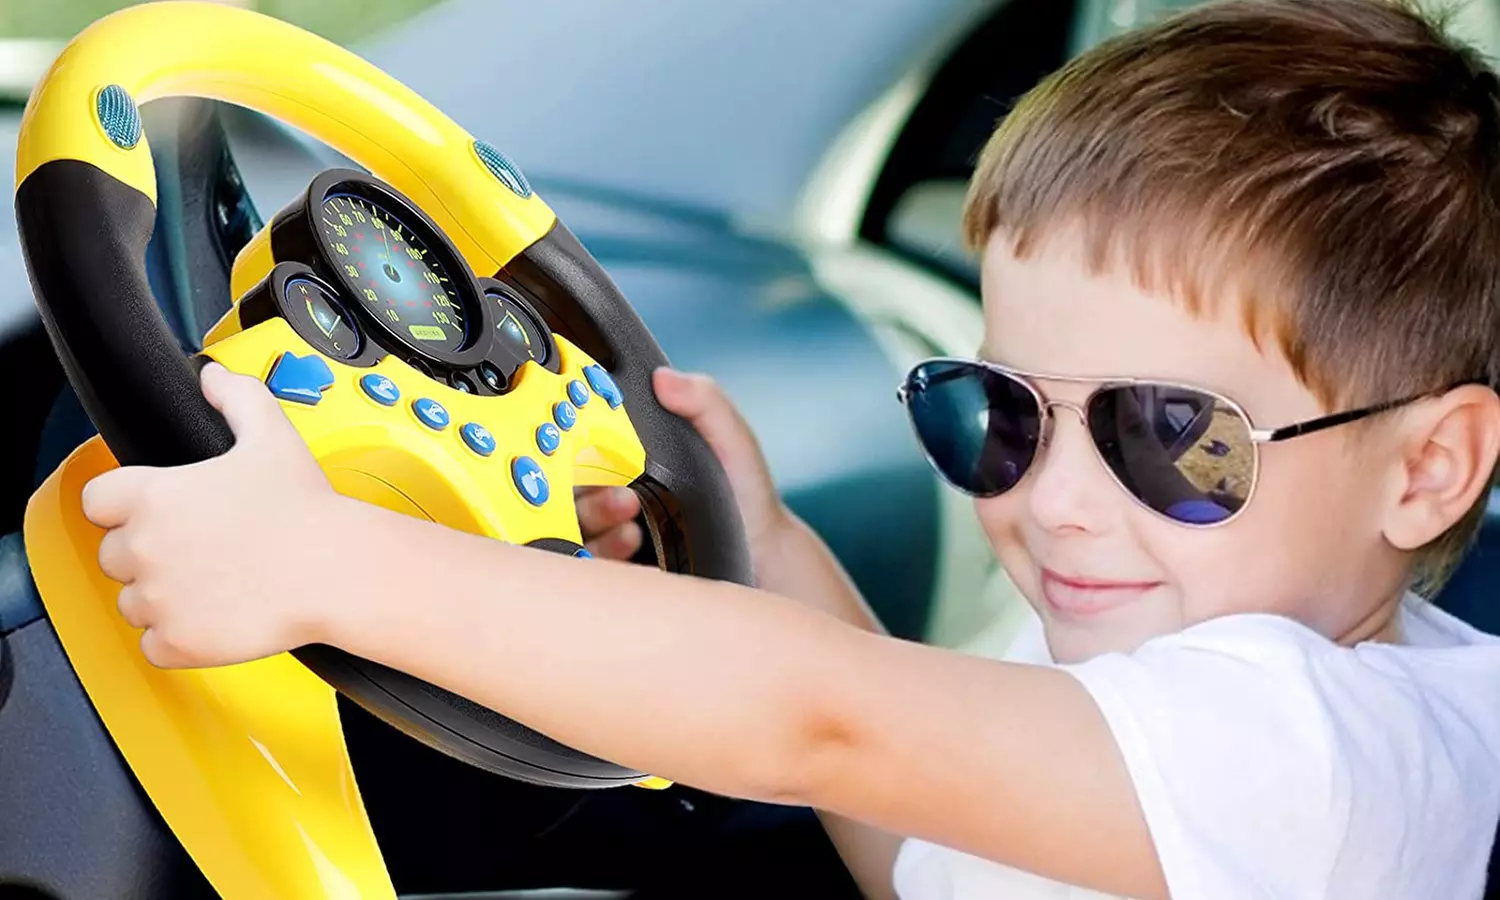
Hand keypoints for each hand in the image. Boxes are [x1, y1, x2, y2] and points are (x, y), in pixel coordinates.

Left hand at [81, 363, 344, 667]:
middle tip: (200, 549)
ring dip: (161, 596)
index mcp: (152, 496)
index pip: (97, 501)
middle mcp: (144, 549)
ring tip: (213, 583)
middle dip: (150, 552)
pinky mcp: (177, 642)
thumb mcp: (271, 434)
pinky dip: (177, 637)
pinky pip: (154, 645)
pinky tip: (213, 616)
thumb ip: (235, 396)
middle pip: (114, 554)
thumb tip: (213, 376)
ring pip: (133, 602)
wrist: (336, 571)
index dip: (125, 505)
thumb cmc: (305, 509)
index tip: (157, 511)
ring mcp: (158, 600)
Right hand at [577, 368, 788, 560]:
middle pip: (574, 486)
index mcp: (631, 454)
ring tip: (630, 525)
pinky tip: (633, 545)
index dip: (574, 440)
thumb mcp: (730, 437)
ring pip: (578, 525)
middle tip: (622, 496)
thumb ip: (704, 401)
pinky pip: (593, 561)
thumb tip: (665, 377)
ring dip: (597, 522)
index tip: (584, 441)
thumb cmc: (744, 491)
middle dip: (588, 490)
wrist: (765, 551)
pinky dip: (605, 553)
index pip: (584, 443)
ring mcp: (614, 528)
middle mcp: (615, 488)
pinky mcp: (620, 564)